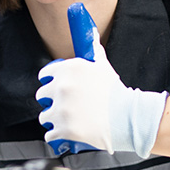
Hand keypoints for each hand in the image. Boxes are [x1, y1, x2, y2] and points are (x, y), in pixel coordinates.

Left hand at [36, 26, 166, 157]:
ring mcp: (61, 110)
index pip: (45, 75)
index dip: (49, 81)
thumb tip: (89, 34)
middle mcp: (62, 87)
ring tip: (66, 120)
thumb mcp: (103, 65)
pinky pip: (50, 134)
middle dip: (50, 100)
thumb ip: (92, 50)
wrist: (128, 117)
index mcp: (68, 69)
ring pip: (44, 116)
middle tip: (63, 105)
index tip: (53, 87)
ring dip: (52, 119)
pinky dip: (56, 135)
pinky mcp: (63, 129)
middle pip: (41, 95)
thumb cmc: (116, 92)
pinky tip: (65, 133)